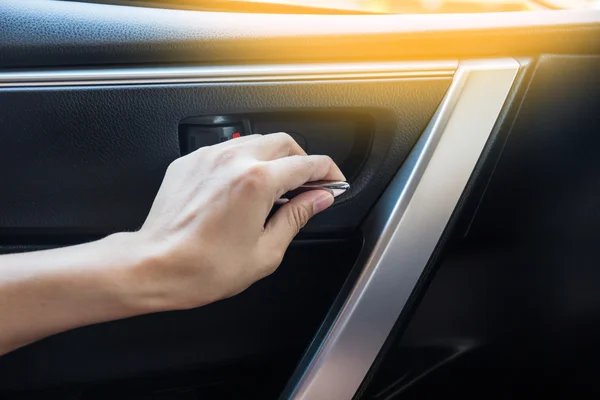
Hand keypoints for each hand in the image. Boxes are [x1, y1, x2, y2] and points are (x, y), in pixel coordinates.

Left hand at [131, 133, 344, 310]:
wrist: (153, 266)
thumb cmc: (203, 267)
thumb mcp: (265, 252)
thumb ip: (297, 217)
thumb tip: (318, 199)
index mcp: (257, 181)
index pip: (307, 163)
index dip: (328, 172)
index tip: (333, 182)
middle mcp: (234, 160)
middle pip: (284, 142)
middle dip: (303, 159)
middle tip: (308, 185)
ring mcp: (209, 157)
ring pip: (255, 141)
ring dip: (274, 158)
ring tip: (276, 187)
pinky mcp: (190, 162)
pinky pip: (227, 150)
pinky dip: (244, 161)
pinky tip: (243, 186)